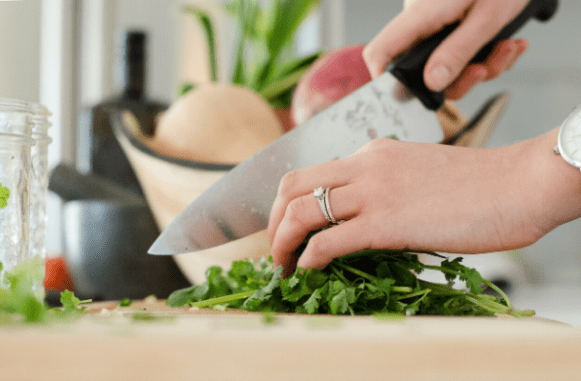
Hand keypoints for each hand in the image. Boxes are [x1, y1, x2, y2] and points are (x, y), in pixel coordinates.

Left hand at [267, 129, 580, 275]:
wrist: (518, 184)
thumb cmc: (476, 185)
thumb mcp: (416, 172)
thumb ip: (383, 186)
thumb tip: (358, 218)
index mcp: (371, 154)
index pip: (309, 173)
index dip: (286, 203)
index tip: (286, 229)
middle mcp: (364, 166)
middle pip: (291, 186)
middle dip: (272, 221)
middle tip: (275, 249)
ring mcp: (373, 192)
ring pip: (301, 212)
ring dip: (282, 243)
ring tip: (283, 266)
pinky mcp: (386, 222)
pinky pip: (328, 241)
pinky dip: (308, 258)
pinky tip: (308, 269)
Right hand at [362, 0, 530, 98]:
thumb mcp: (487, 17)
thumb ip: (458, 51)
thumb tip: (432, 83)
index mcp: (421, 15)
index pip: (381, 52)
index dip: (384, 79)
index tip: (406, 98)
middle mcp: (422, 22)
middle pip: (421, 70)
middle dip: (460, 79)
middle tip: (485, 69)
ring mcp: (436, 26)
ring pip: (447, 67)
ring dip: (483, 66)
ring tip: (508, 47)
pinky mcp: (452, 28)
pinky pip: (461, 55)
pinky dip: (488, 55)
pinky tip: (507, 43)